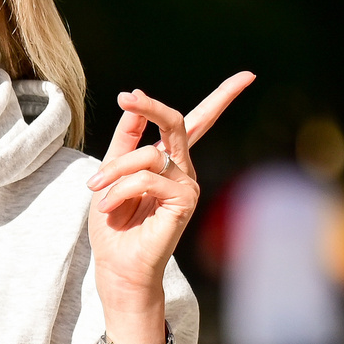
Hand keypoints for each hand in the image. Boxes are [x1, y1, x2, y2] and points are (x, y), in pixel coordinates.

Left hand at [85, 71, 252, 335]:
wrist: (117, 267)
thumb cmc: (114, 226)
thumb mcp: (110, 175)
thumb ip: (123, 142)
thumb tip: (133, 106)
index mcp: (169, 161)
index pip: (199, 123)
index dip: (223, 97)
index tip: (248, 76)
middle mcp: (184, 170)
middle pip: (178, 122)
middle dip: (152, 106)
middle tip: (128, 96)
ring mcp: (188, 185)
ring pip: (150, 154)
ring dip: (115, 169)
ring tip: (95, 189)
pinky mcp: (185, 202)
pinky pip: (148, 178)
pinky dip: (120, 189)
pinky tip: (108, 207)